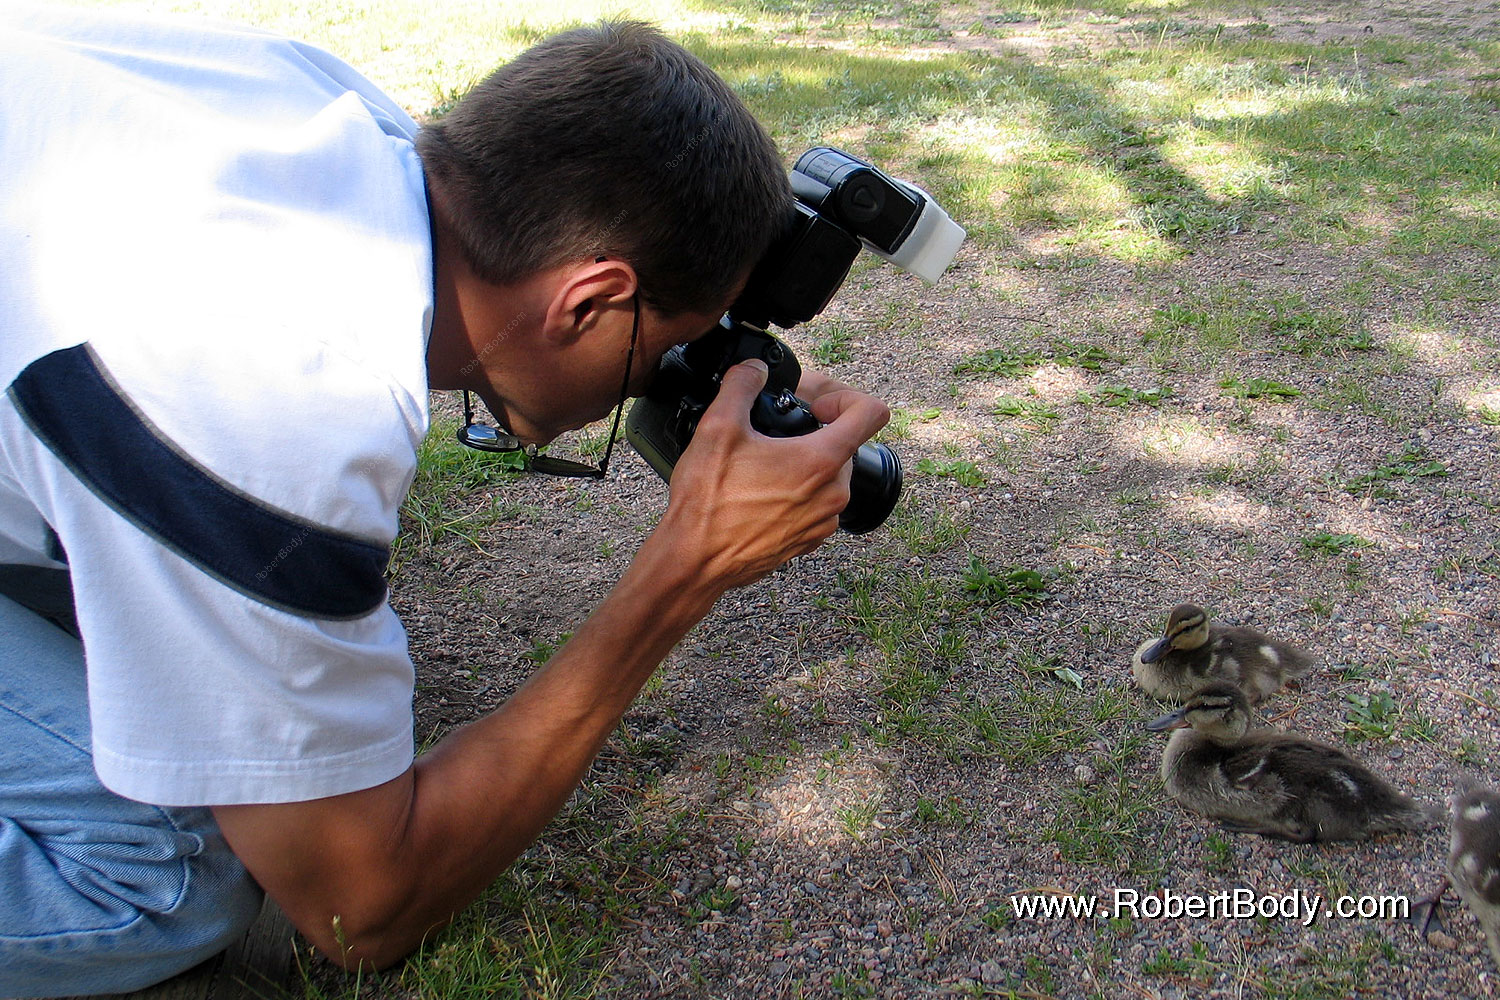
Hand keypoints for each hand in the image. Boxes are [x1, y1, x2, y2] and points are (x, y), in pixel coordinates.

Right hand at [656, 359, 889, 592]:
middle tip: (776, 424)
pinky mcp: (810, 539)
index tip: (811, 405)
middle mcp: (833, 493)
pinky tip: (761, 487)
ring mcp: (825, 520)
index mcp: (822, 461)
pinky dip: (797, 488)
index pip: (872, 412)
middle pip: (846, 441)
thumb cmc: (709, 502)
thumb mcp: (717, 428)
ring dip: (804, 458)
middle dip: (815, 426)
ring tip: (764, 458)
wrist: (695, 560)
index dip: (844, 395)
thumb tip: (753, 370)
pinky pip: (816, 502)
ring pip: (830, 474)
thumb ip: (741, 385)